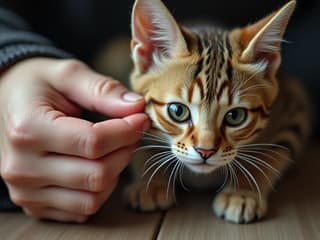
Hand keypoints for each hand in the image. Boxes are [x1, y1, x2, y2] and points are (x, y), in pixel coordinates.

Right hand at [0, 58, 148, 221]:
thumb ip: (102, 89)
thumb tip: (137, 106)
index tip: (140, 119)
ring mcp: (26, 191)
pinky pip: (82, 209)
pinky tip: (97, 165)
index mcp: (28, 129)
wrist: (7, 104)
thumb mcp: (67, 74)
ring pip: (92, 198)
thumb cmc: (37, 87)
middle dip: (124, 151)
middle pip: (96, 174)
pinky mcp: (34, 204)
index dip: (126, 131)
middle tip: (131, 132)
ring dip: (115, 173)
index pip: (92, 142)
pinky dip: (100, 190)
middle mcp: (22, 167)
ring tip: (114, 148)